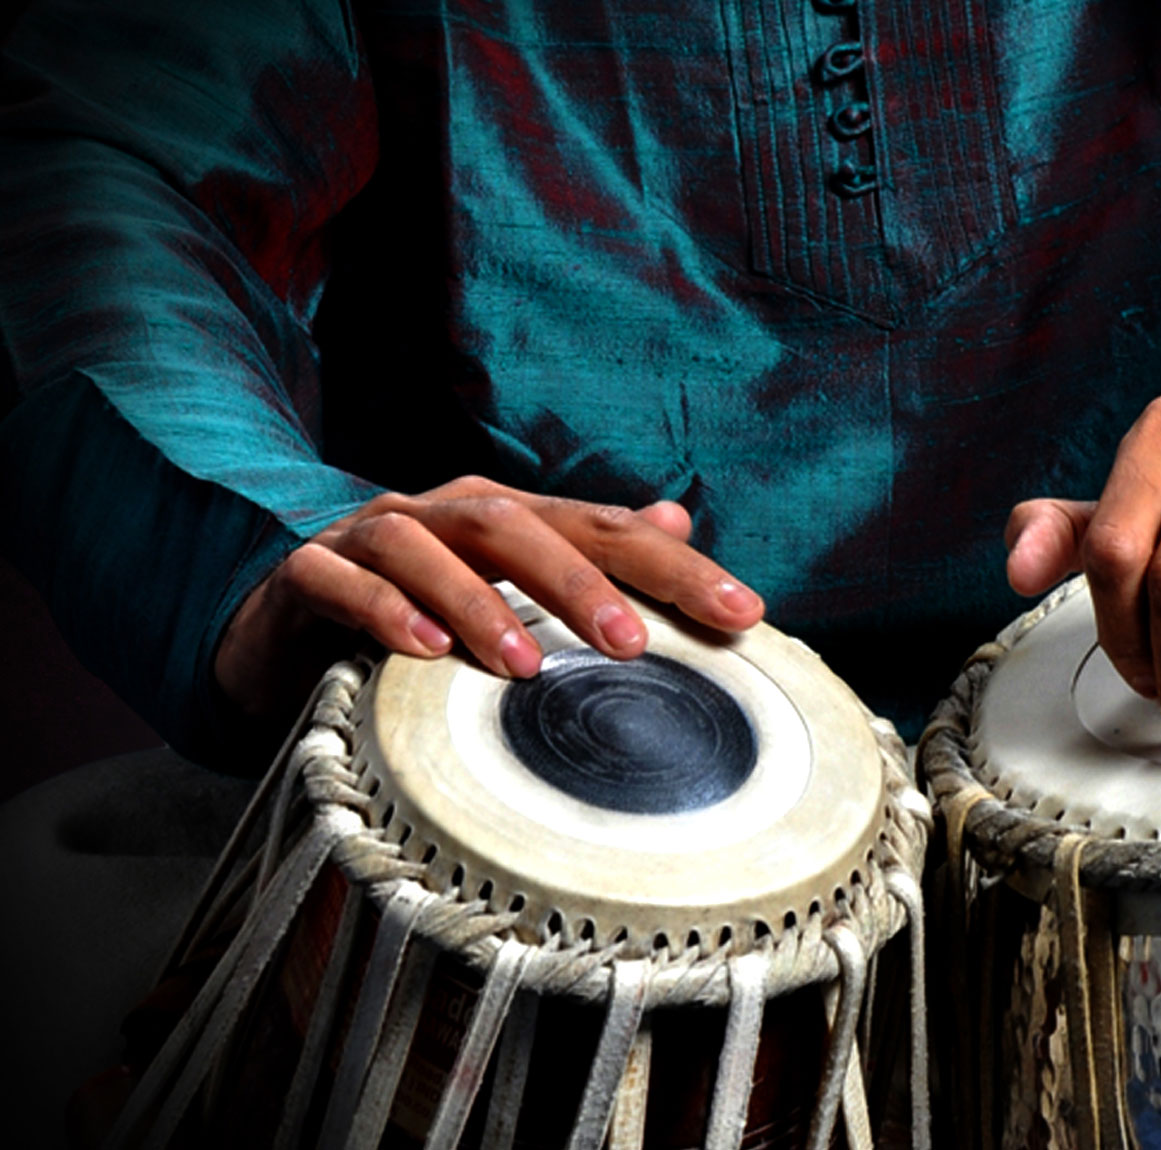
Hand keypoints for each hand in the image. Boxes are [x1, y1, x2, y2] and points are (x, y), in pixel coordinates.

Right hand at [214, 476, 762, 718]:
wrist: (275, 629)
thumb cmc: (412, 613)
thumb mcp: (504, 589)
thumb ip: (585, 555)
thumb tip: (676, 519)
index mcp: (504, 518)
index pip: (603, 529)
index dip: (677, 568)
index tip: (744, 614)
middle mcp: (441, 514)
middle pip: (519, 525)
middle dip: (581, 581)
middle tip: (632, 644)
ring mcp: (368, 538)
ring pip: (427, 547)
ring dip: (480, 602)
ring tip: (526, 666)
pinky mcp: (305, 575)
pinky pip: (343, 583)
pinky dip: (382, 612)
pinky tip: (421, 652)